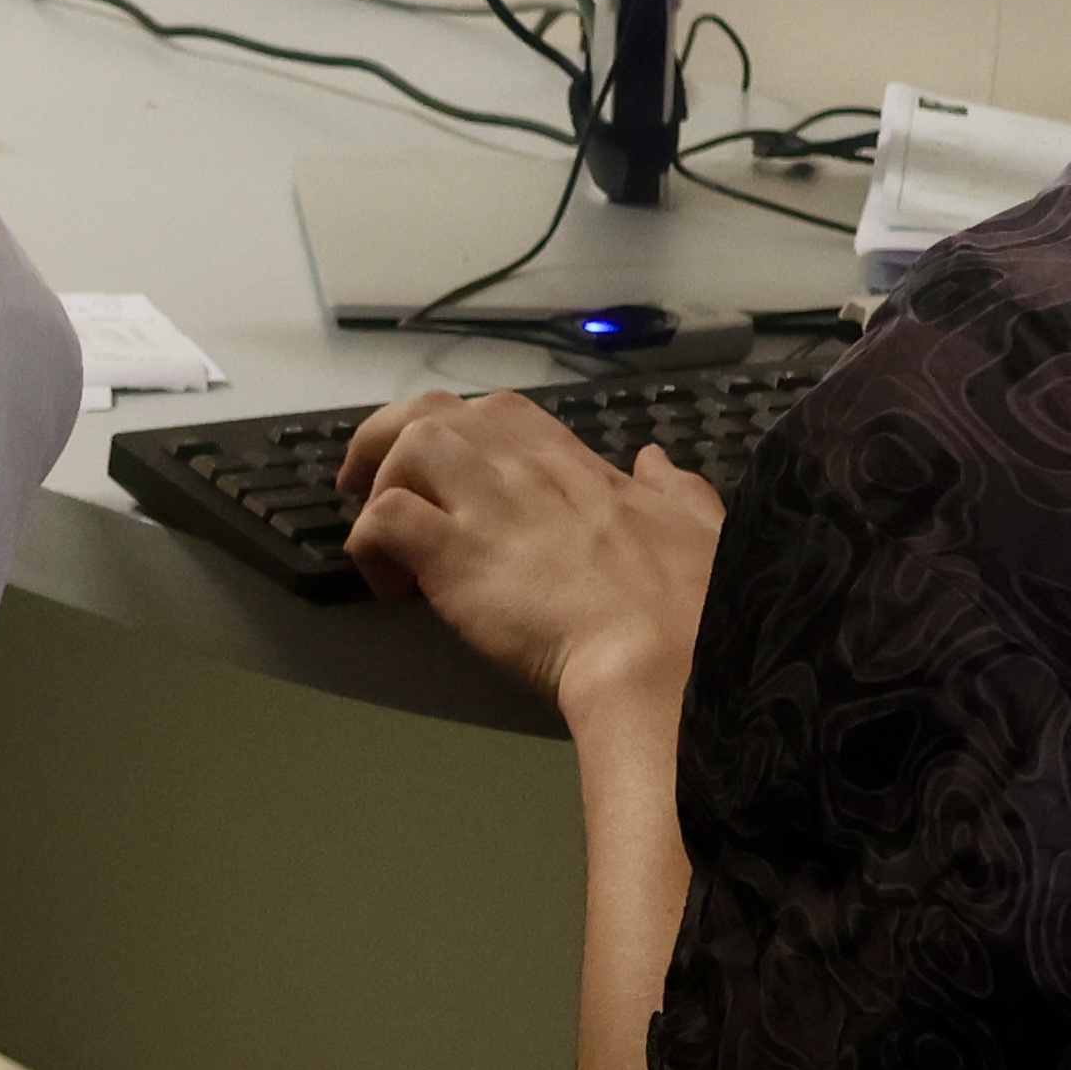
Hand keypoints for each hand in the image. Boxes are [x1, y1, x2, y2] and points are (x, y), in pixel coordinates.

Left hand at [339, 386, 724, 725]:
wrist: (664, 659)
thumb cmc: (693, 607)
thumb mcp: (700, 526)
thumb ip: (675, 489)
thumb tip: (656, 461)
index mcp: (576, 465)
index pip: (500, 412)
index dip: (463, 434)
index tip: (453, 475)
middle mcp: (525, 469)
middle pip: (434, 410)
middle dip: (390, 439)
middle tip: (371, 485)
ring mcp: (489, 506)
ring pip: (406, 444)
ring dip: (382, 486)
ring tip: (383, 541)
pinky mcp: (456, 555)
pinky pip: (383, 521)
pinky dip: (371, 547)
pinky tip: (395, 589)